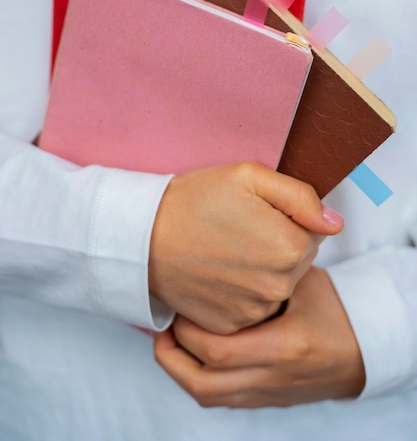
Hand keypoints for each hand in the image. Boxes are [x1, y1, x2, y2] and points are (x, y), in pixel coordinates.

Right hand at [149, 162, 342, 333]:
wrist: (144, 237)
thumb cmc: (195, 200)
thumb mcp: (249, 177)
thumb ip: (301, 197)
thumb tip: (334, 223)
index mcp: (289, 247)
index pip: (314, 233)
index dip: (286, 219)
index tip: (256, 213)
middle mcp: (278, 286)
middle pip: (298, 261)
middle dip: (277, 244)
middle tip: (239, 229)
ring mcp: (254, 310)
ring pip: (277, 285)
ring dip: (262, 269)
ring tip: (227, 249)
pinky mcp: (232, 325)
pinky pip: (254, 306)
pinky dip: (242, 292)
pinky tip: (219, 272)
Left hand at [154, 267, 365, 407]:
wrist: (363, 352)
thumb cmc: (335, 310)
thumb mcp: (307, 280)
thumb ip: (273, 267)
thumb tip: (230, 245)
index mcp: (284, 346)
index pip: (218, 350)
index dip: (188, 329)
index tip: (181, 302)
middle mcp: (272, 377)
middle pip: (202, 383)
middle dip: (172, 352)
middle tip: (165, 322)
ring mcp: (267, 393)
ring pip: (206, 396)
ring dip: (179, 369)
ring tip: (169, 339)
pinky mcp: (264, 400)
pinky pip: (219, 399)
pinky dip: (197, 378)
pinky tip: (191, 354)